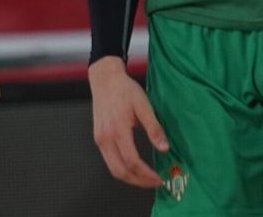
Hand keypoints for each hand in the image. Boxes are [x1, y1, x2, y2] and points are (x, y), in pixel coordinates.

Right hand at [88, 57, 167, 188]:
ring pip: (113, 169)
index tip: (158, 178)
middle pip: (120, 171)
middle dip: (138, 181)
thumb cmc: (124, 89)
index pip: (132, 161)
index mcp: (117, 130)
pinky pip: (109, 160)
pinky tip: (133, 167)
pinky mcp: (98, 138)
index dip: (146, 174)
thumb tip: (164, 148)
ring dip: (129, 178)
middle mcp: (105, 138)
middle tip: (153, 182)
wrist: (105, 79)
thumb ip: (154, 128)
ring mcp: (100, 139)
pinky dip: (122, 169)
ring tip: (145, 178)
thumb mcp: (144, 106)